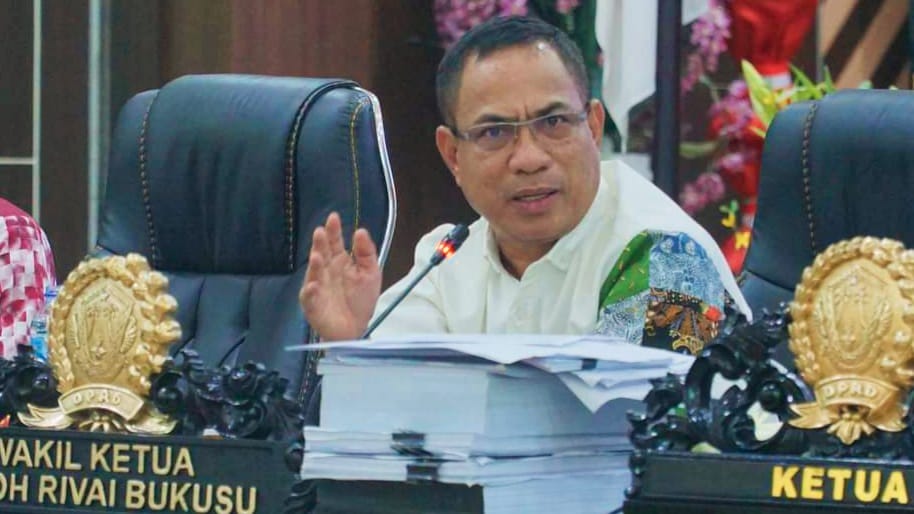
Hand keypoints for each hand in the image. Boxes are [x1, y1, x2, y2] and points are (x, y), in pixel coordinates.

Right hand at [299, 212, 381, 340]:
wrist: (355, 329)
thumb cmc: (361, 301)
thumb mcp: (371, 274)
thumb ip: (366, 253)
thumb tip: (360, 230)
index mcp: (340, 262)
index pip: (335, 242)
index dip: (333, 230)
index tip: (333, 217)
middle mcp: (326, 271)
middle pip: (322, 253)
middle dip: (321, 243)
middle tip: (321, 231)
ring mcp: (317, 287)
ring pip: (314, 273)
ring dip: (314, 265)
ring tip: (317, 255)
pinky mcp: (312, 305)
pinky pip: (309, 297)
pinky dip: (310, 291)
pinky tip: (314, 285)